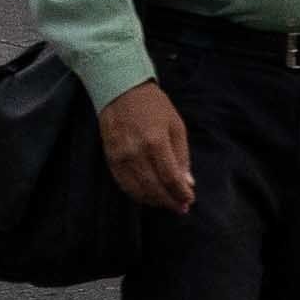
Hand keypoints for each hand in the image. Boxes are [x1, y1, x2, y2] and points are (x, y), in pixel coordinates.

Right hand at [98, 79, 196, 213]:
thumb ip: (181, 156)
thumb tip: (187, 183)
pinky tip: (148, 196)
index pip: (170, 178)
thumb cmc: (154, 106)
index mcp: (156, 143)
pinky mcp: (110, 159)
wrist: (121, 91)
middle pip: (154, 188)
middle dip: (169, 201)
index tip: (189, 201)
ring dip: (154, 201)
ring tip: (167, 203)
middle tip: (181, 208)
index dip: (180, 193)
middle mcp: (136, 153)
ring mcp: (120, 158)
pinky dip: (137, 194)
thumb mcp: (176, 126)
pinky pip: (123, 184)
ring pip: (137, 190)